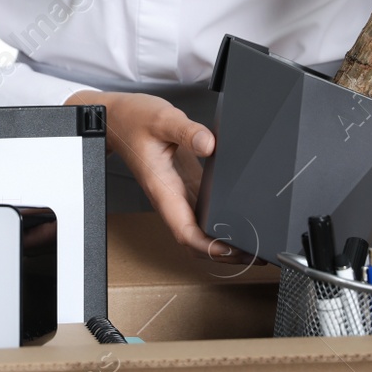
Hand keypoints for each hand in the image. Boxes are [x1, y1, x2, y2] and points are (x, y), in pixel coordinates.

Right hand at [65, 90, 243, 259]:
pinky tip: (238, 218)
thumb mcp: (162, 119)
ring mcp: (177, 193)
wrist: (118, 117)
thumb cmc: (133, 120)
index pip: (184, 231)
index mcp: (162, 188)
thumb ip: (187, 131)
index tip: (231, 249)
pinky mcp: (183, 184)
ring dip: (223, 241)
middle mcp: (170, 197)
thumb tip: (210, 144)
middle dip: (223, 253)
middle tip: (253, 253)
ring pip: (199, 229)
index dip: (208, 247)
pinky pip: (202, 210)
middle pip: (195, 239)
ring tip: (251, 243)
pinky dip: (220, 220)